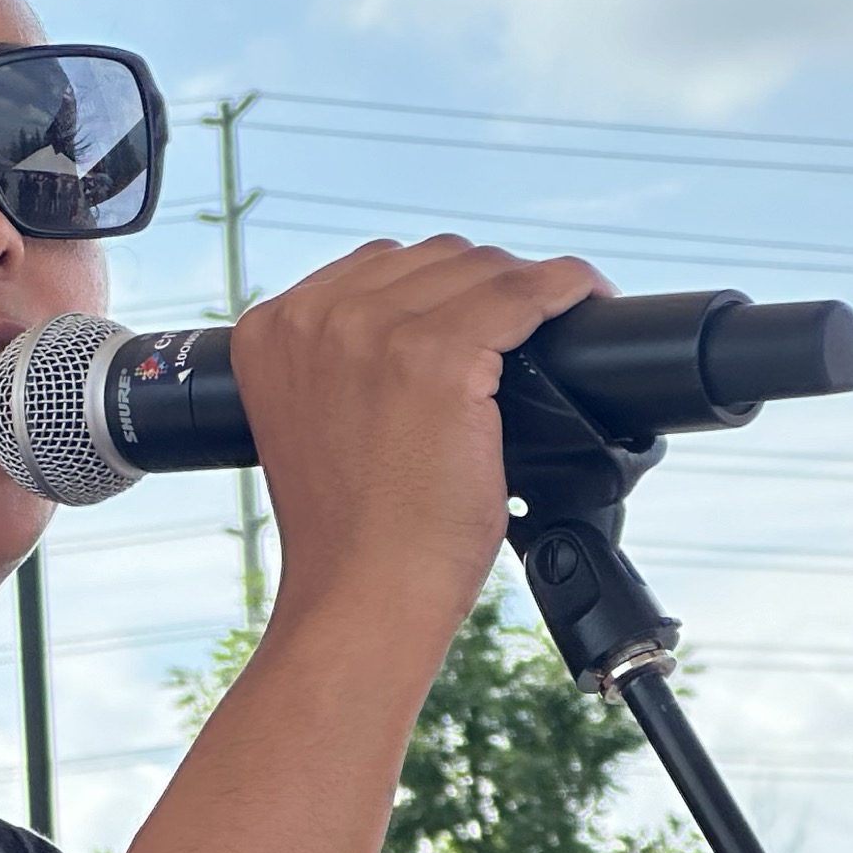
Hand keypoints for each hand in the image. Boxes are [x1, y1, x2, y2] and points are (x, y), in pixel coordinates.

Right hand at [230, 236, 604, 639]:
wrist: (361, 593)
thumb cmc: (350, 528)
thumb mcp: (318, 421)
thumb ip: (345, 360)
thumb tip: (436, 317)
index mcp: (270, 331)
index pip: (378, 266)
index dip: (440, 287)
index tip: (479, 314)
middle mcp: (311, 320)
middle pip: (433, 259)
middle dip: (486, 285)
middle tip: (525, 329)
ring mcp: (371, 335)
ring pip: (482, 271)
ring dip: (529, 288)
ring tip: (557, 317)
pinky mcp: (436, 359)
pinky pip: (524, 293)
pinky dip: (564, 291)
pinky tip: (582, 301)